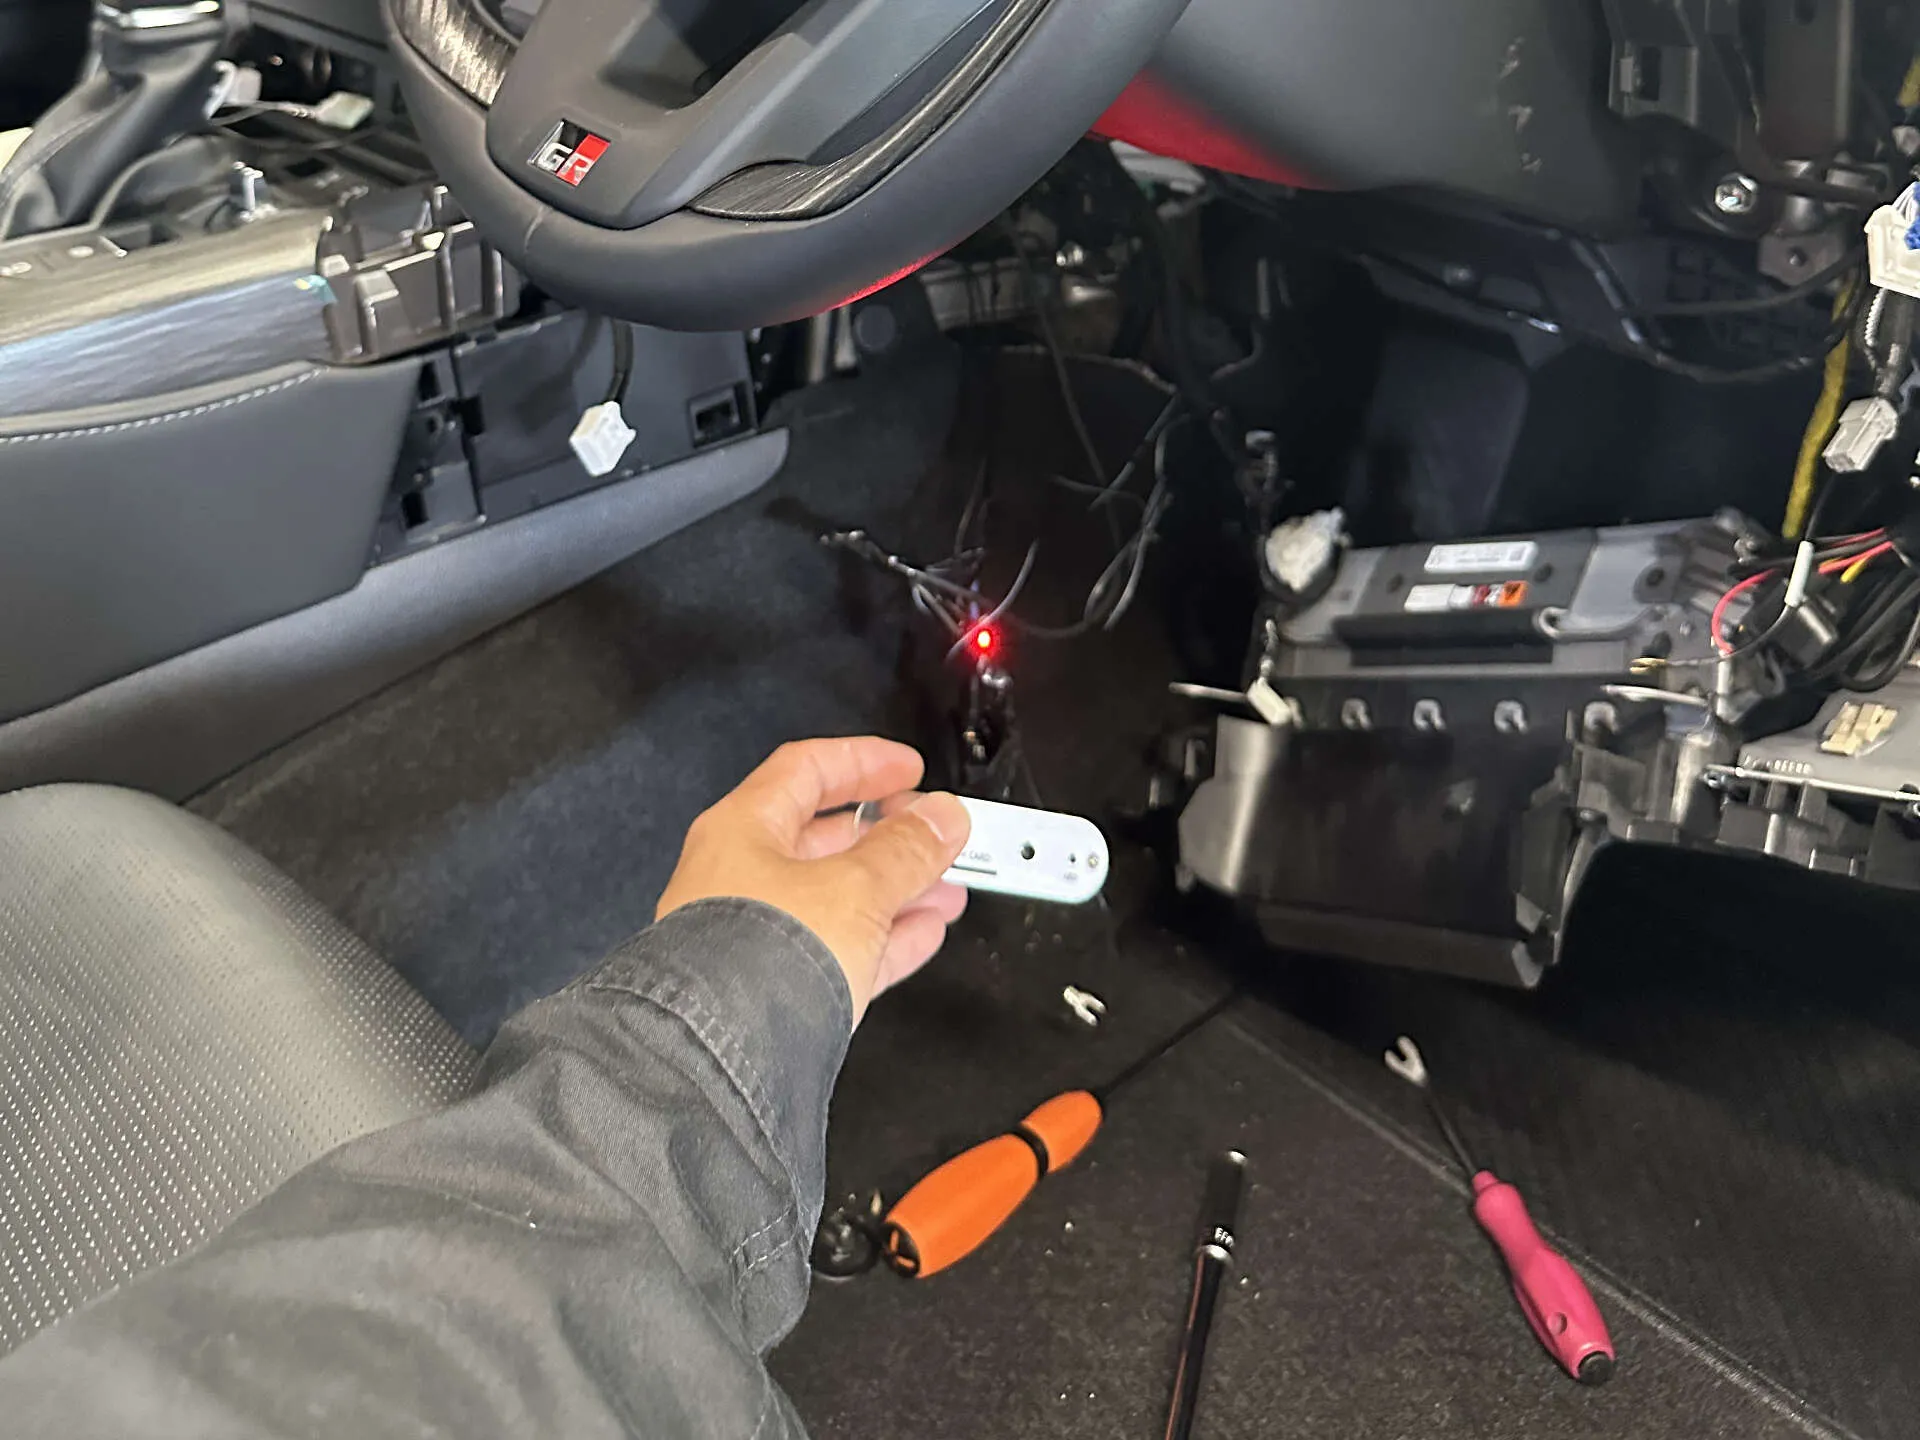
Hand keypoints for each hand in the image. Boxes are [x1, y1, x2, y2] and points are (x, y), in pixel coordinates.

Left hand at [656, 738, 971, 1026]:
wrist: (726, 1057)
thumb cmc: (756, 960)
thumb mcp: (856, 887)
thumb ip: (906, 849)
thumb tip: (940, 821)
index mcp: (742, 829)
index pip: (806, 770)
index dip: (863, 762)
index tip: (907, 769)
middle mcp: (737, 877)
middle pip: (826, 839)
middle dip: (892, 838)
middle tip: (937, 837)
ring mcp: (752, 934)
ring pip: (837, 897)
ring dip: (897, 890)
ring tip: (946, 890)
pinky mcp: (774, 985)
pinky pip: (837, 948)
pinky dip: (883, 939)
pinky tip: (921, 935)